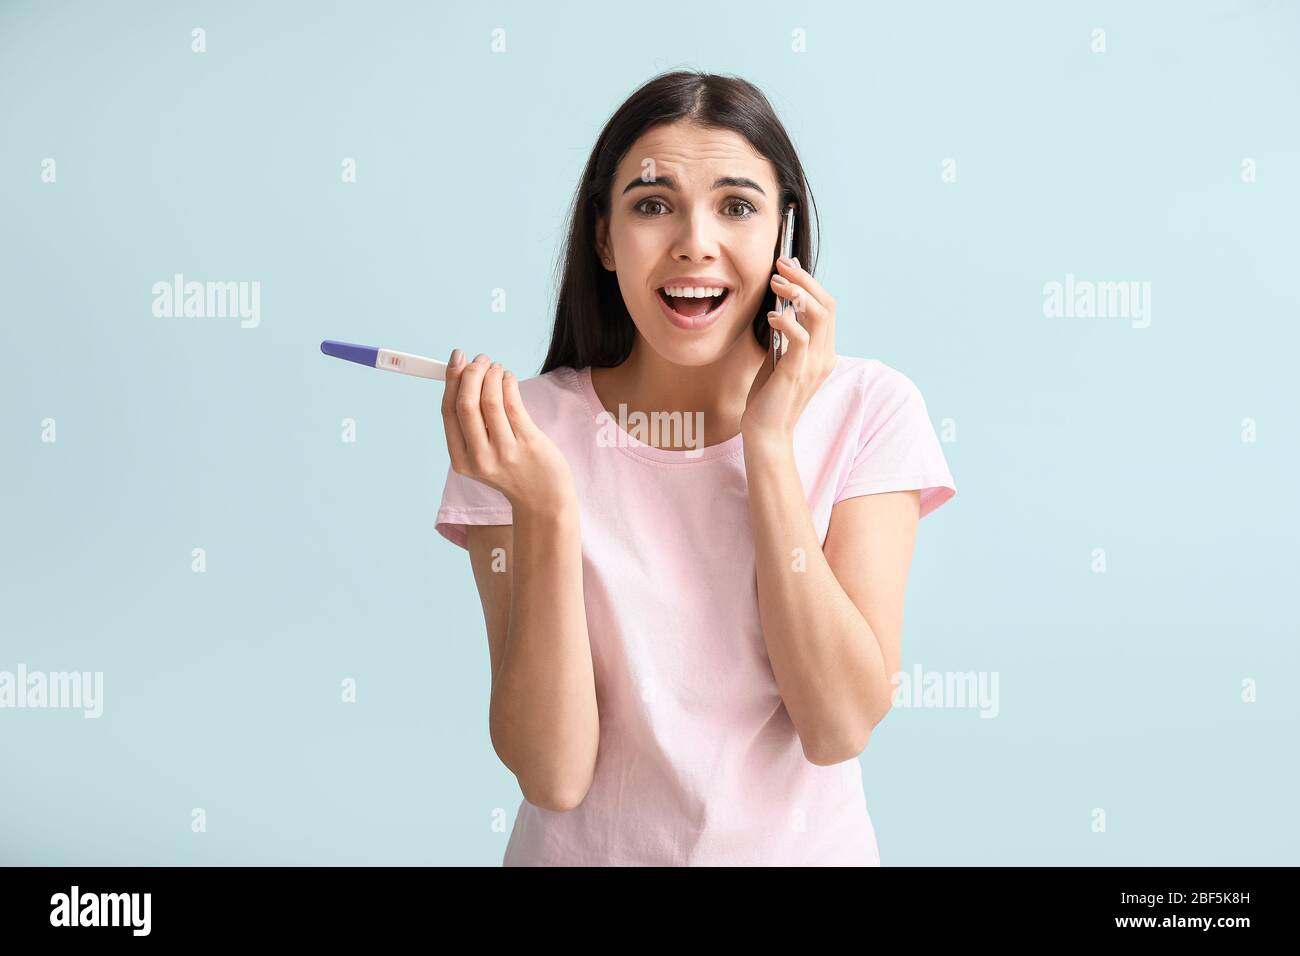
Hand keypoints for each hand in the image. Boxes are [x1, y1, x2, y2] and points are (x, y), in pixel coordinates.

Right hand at [441, 351, 575, 516]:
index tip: (457, 358)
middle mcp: (479, 458)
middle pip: (466, 403)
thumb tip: (462, 375)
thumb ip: (471, 425)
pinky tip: (508, 377)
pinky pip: (513, 404)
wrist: (543, 499)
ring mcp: (504, 452)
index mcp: (461, 460)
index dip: (451, 380)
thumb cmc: (512, 469)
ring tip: (496, 367)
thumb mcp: (481, 454)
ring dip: (492, 375)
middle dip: (472, 373)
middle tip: (480, 359)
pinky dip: (508, 383)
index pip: (448, 411)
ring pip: (490, 400)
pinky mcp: (528, 444)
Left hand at [741, 256, 837, 443]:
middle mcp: (824, 356)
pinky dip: (787, 321)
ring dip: (798, 292)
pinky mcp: (797, 372)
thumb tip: (779, 305)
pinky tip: (772, 316)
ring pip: (819, 315)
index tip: (788, 265)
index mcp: (823, 352)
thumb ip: (784, 336)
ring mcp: (813, 365)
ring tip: (776, 282)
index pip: (827, 307)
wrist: (766, 434)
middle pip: (827, 304)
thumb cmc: (768, 398)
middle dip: (805, 279)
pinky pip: (800, 338)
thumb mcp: (778, 359)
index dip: (810, 283)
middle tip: (781, 264)